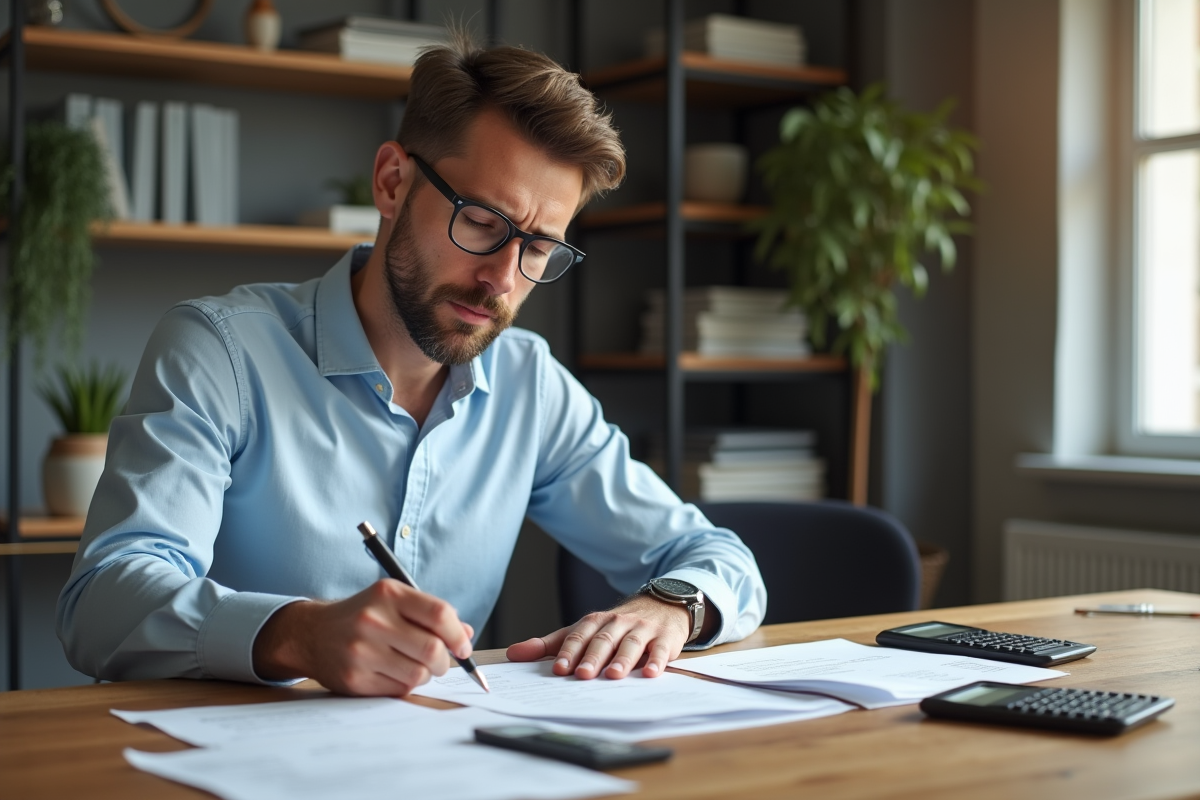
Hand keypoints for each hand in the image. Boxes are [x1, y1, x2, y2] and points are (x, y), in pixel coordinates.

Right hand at [252, 579, 473, 695]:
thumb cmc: (363, 616)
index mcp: (387, 593)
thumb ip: (430, 614)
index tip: (462, 646)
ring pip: (418, 674)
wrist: (312, 634)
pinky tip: (394, 673)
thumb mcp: (393, 601)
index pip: (439, 614)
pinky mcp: (354, 678)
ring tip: (414, 666)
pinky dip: (405, 685)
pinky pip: (399, 689)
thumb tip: (465, 635)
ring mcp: (361, 651)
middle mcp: (372, 619)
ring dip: (425, 674)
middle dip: (444, 661)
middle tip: (441, 662)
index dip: (458, 634)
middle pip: (432, 649)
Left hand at [506, 594, 689, 679]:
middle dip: (592, 657)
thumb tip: (514, 654)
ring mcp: (643, 629)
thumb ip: (552, 644)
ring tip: (613, 676)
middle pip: (603, 640)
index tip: (558, 669)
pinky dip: (656, 661)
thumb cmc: (617, 626)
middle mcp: (618, 623)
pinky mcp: (665, 638)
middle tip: (582, 675)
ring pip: (631, 643)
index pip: (579, 636)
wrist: (662, 606)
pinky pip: (660, 650)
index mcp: (596, 622)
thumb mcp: (585, 631)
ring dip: (622, 660)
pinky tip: (650, 673)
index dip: (569, 652)